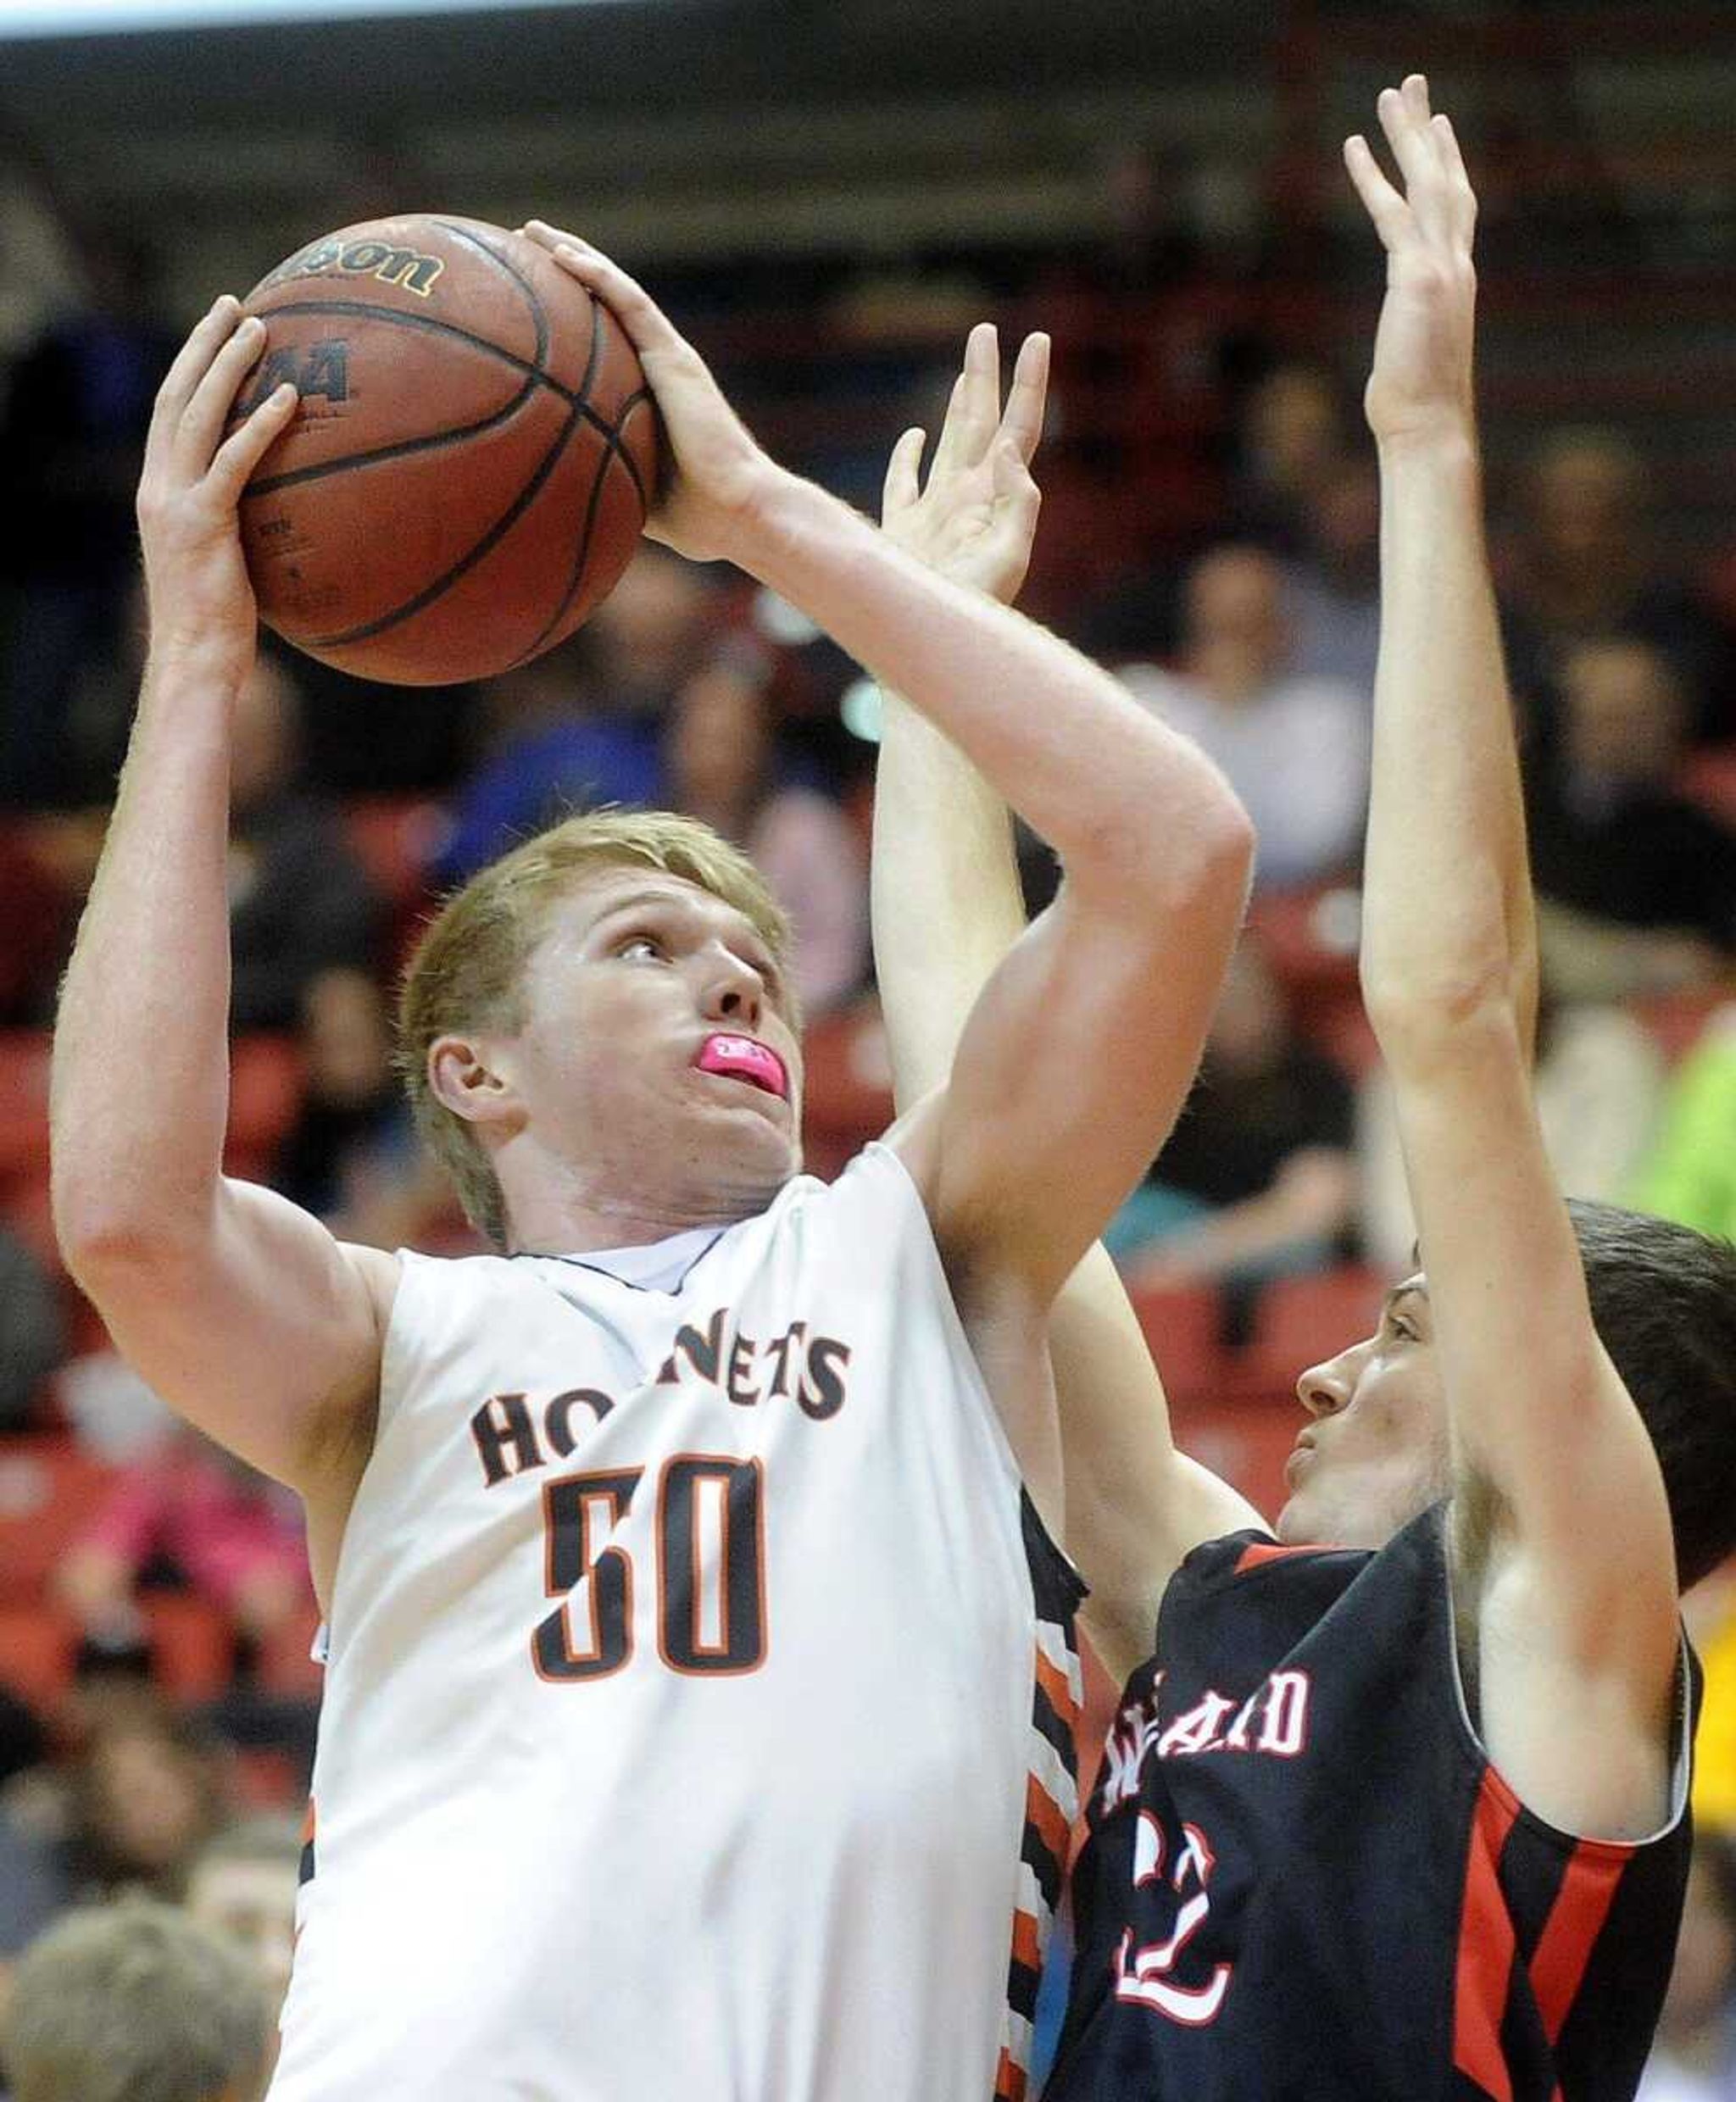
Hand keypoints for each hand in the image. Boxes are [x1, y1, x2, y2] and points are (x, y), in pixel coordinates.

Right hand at [135, 296, 298, 677]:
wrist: (194, 660)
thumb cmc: (220, 626)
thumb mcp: (227, 564)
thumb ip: (242, 528)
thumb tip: (290, 512)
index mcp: (159, 491)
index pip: (169, 413)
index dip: (190, 367)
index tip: (215, 330)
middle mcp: (157, 487)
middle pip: (175, 396)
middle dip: (203, 344)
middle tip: (233, 305)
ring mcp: (175, 503)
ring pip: (197, 415)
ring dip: (227, 366)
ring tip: (260, 329)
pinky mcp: (201, 523)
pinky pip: (233, 462)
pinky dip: (259, 426)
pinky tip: (289, 399)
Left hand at [521, 221, 778, 563]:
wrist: (737, 512)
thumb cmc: (694, 518)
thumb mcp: (629, 491)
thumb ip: (598, 476)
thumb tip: (550, 492)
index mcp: (648, 392)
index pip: (602, 339)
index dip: (566, 311)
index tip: (526, 295)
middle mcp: (658, 364)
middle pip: (604, 303)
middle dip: (563, 269)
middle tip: (521, 245)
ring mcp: (668, 356)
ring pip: (613, 289)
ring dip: (573, 255)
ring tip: (532, 232)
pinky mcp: (675, 357)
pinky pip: (629, 304)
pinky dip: (596, 276)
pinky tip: (563, 256)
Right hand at [881, 324, 1046, 604]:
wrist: (929, 647)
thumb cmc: (972, 615)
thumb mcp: (1007, 559)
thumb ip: (1018, 504)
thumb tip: (1011, 449)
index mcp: (994, 497)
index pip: (1019, 428)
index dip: (1029, 384)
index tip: (1038, 340)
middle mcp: (968, 497)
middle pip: (981, 423)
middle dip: (986, 376)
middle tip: (985, 331)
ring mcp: (936, 513)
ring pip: (948, 444)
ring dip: (958, 407)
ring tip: (967, 375)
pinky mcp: (904, 532)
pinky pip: (903, 484)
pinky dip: (907, 458)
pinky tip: (913, 438)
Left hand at [1344, 74, 1477, 447]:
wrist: (1429, 429)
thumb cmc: (1417, 408)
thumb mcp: (1415, 358)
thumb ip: (1412, 332)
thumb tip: (1403, 345)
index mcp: (1457, 282)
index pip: (1457, 210)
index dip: (1449, 164)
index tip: (1440, 128)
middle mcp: (1456, 266)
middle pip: (1446, 180)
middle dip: (1430, 131)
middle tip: (1415, 87)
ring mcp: (1441, 269)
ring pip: (1426, 183)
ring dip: (1407, 135)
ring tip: (1390, 94)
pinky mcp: (1416, 279)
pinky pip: (1392, 213)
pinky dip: (1373, 177)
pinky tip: (1355, 147)